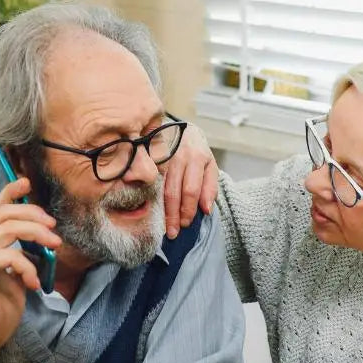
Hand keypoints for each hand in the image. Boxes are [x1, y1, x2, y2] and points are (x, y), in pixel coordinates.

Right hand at [0, 177, 60, 362]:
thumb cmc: (0, 309)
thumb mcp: (19, 276)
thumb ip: (25, 255)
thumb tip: (44, 240)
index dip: (11, 192)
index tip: (28, 182)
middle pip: (5, 212)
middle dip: (34, 213)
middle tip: (54, 227)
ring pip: (8, 226)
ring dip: (37, 233)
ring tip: (54, 245)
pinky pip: (10, 254)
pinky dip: (28, 267)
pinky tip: (34, 284)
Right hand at [161, 123, 218, 238]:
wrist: (182, 130)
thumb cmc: (198, 152)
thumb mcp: (211, 166)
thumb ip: (210, 187)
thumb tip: (206, 210)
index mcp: (196, 157)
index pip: (191, 189)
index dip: (188, 209)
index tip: (186, 224)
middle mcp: (178, 157)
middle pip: (174, 192)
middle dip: (174, 215)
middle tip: (174, 232)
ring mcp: (163, 158)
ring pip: (161, 189)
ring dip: (164, 211)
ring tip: (166, 228)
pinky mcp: (152, 161)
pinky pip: (153, 184)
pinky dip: (155, 200)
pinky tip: (156, 213)